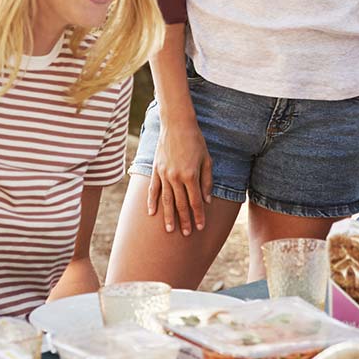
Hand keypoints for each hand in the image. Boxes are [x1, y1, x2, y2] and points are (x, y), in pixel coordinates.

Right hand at [147, 114, 212, 236]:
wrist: (177, 124)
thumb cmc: (195, 141)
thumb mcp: (207, 160)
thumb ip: (207, 182)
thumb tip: (207, 201)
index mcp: (190, 175)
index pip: (195, 202)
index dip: (198, 216)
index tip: (200, 227)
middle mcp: (175, 177)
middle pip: (180, 204)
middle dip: (184, 220)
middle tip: (186, 234)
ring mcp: (163, 174)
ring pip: (166, 200)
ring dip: (168, 216)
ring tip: (170, 229)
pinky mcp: (156, 170)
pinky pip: (153, 189)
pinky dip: (152, 202)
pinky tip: (151, 213)